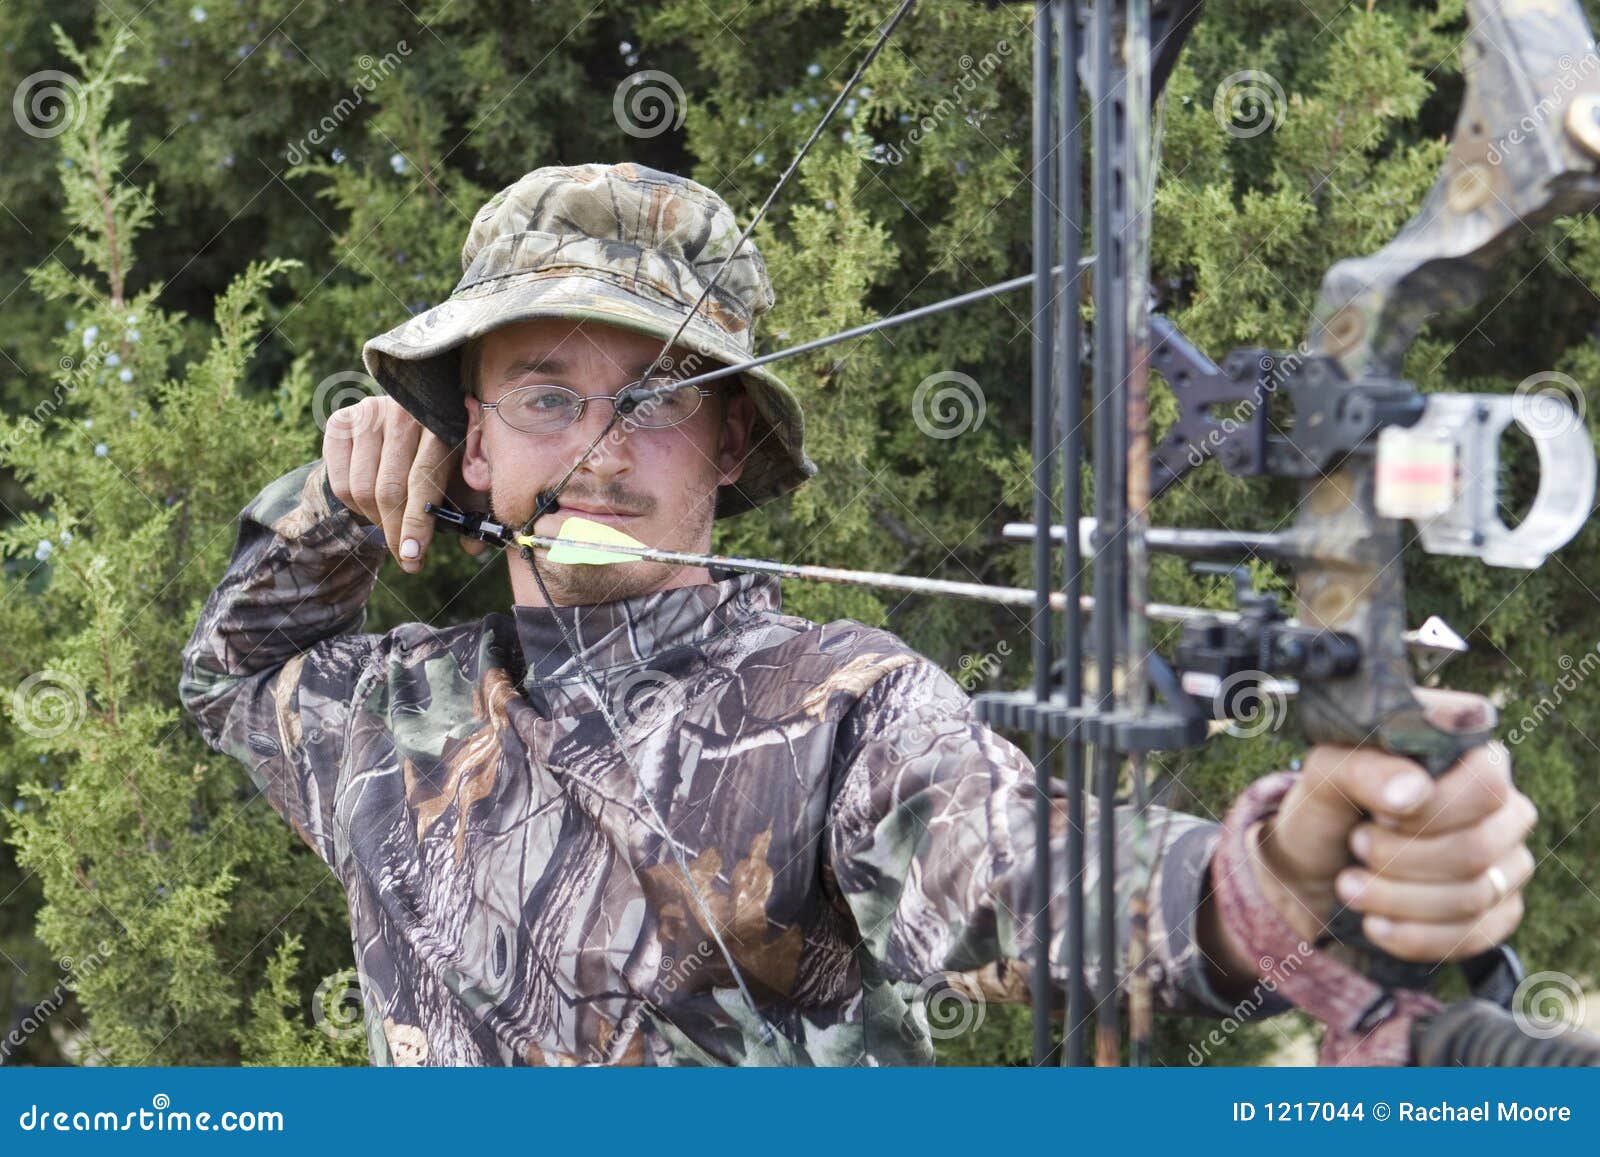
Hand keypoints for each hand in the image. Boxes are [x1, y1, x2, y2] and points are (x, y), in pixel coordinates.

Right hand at [322, 396, 486, 572]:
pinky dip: (352, 505)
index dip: (416, 523)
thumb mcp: (465, 473)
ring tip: (392, 526)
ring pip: (360, 489)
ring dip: (375, 520)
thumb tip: (472, 547)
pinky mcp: (341, 421)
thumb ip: (471, 507)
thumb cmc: (446, 450)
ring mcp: (367, 414)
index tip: (412, 558)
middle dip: (395, 532)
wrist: (414, 412)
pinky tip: (370, 506)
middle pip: (389, 489)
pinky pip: (338, 480)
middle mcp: (402, 414)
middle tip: (405, 557)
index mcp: (440, 423)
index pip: (422, 480)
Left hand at [1249, 688, 1536, 962]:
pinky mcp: (1498, 913)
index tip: (1378, 814)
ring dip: (1397, 898)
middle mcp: (1505, 810)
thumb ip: (1366, 769)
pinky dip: (1414, 936)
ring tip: (1349, 886)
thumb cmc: (1329, 808)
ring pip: (1472, 896)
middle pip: (1476, 849)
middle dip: (1399, 858)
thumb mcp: (1327, 776)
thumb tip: (1413, 791)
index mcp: (1472, 759)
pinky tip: (1375, 925)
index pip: (1485, 784)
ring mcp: (1508, 864)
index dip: (1429, 809)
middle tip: (1356, 847)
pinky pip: (1472, 936)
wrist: (1316, 869)